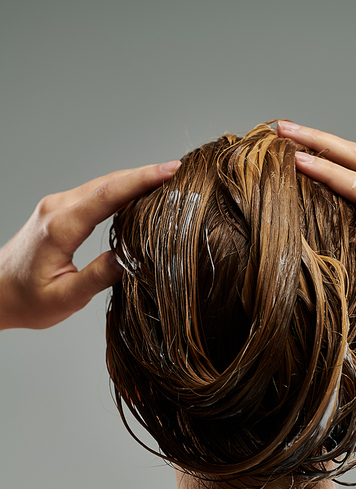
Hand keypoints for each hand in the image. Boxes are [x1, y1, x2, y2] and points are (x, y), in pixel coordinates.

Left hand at [0, 161, 180, 329]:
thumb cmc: (27, 300)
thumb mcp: (65, 298)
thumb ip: (97, 278)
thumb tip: (129, 259)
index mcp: (61, 227)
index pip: (108, 195)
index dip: (141, 181)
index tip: (169, 171)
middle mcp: (58, 209)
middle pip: (108, 182)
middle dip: (145, 175)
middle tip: (179, 172)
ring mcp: (57, 206)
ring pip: (102, 185)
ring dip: (133, 180)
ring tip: (166, 180)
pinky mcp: (59, 211)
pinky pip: (95, 193)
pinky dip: (120, 190)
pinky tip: (138, 194)